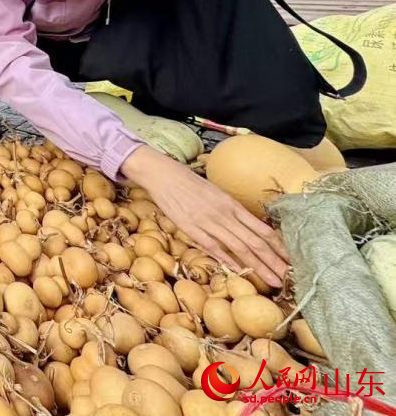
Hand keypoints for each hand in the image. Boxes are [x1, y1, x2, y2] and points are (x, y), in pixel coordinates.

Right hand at [121, 146, 288, 286]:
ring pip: (240, 248)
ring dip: (258, 267)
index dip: (279, 247)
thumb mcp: (216, 194)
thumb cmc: (190, 183)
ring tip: (273, 281)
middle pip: (256, 242)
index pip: (263, 229)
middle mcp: (225, 214)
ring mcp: (209, 222)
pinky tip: (241, 273)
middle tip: (291, 279)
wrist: (163, 175)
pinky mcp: (192, 229)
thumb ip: (232, 211)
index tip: (292, 260)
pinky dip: (228, 261)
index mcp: (233, 204)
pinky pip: (214, 248)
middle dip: (275, 262)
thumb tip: (250, 227)